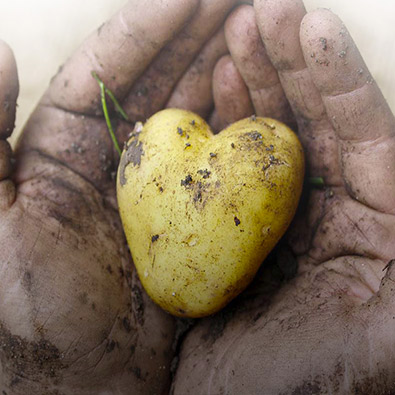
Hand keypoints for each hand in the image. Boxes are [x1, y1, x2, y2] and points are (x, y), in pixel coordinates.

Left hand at [0, 1, 242, 392]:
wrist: (77, 376)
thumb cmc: (26, 308)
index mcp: (67, 147)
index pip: (112, 67)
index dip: (149, 24)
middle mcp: (117, 158)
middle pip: (161, 79)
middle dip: (197, 33)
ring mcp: (159, 186)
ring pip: (195, 112)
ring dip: (222, 70)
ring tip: (255, 32)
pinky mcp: (190, 218)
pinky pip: (219, 163)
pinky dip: (238, 128)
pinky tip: (260, 100)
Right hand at [173, 1, 394, 392]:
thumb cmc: (307, 382)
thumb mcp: (385, 337)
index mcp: (377, 221)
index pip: (364, 130)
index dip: (336, 76)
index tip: (308, 27)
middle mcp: (331, 207)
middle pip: (313, 118)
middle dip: (287, 63)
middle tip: (259, 15)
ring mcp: (280, 211)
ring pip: (269, 131)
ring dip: (252, 82)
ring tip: (233, 40)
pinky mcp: (236, 222)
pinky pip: (231, 162)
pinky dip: (221, 124)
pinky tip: (210, 93)